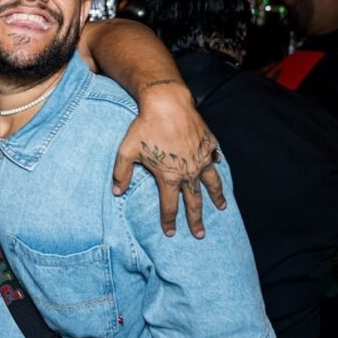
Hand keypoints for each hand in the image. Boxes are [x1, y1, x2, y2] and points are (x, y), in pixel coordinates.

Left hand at [113, 81, 225, 238]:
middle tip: (200, 234)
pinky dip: (215, 166)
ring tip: (222, 207)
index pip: (169, 207)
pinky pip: (214, 159)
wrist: (168, 103)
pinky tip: (216, 169)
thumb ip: (121, 174)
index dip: (169, 222)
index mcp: (169, 177)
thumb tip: (116, 192)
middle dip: (196, 219)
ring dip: (216, 196)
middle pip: (194, 201)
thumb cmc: (144, 126)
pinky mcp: (209, 144)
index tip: (171, 233)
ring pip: (212, 183)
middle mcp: (189, 171)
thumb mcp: (126, 151)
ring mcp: (202, 158)